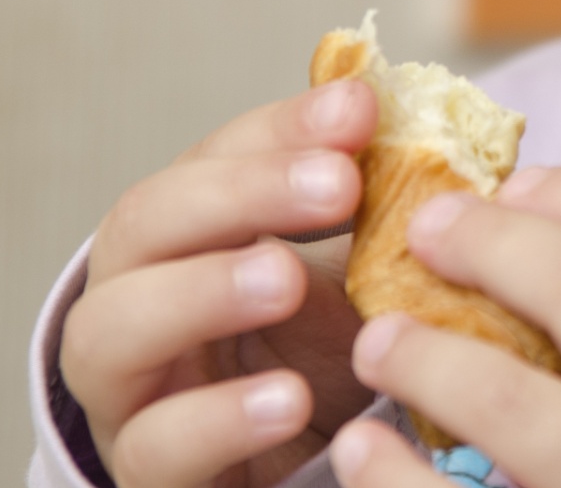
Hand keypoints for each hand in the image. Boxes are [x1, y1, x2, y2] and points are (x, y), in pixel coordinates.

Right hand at [59, 80, 379, 487]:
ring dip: (201, 293)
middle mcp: (137, 299)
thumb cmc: (324, 351)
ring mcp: (130, 390)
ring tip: (285, 280)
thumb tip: (450, 133)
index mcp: (188, 232)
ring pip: (110, 332)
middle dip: (239, 194)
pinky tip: (289, 398)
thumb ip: (381, 205)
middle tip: (337, 185)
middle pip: (143, 224)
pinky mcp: (151, 475)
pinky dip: (217, 420)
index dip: (280, 129)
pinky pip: (155, 448)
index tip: (360, 110)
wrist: (309, 464)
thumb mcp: (355, 269)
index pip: (212, 157)